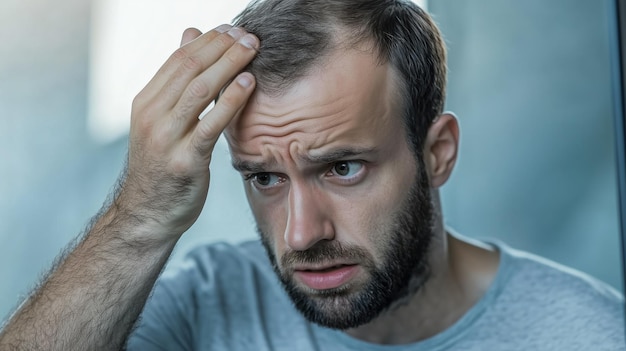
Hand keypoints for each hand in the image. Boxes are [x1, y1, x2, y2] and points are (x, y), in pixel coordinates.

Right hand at [118, 25, 258, 240]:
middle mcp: (152, 116)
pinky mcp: (185, 161)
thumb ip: (178, 82)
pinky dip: (231, 100)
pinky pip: (210, 125)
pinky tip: (249, 83)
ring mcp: (166, 138)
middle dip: (222, 46)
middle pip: (189, 68)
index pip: (178, 59)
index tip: (232, 29)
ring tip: (252, 49)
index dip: (208, 40)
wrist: (148, 214)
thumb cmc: (162, 166)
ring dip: (229, 64)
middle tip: (249, 35)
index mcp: (146, 103)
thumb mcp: (163, 122)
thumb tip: (190, 34)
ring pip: (199, 90)